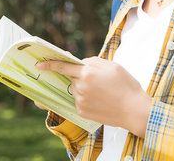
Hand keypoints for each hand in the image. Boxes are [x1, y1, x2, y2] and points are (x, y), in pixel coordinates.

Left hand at [36, 57, 151, 137]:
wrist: (133, 110)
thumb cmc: (126, 85)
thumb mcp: (112, 66)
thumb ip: (93, 61)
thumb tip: (81, 63)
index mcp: (87, 73)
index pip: (64, 67)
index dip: (50, 65)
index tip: (40, 64)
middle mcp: (81, 87)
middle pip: (73, 79)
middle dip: (81, 77)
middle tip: (99, 80)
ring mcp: (80, 101)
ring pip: (76, 90)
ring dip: (84, 88)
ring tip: (103, 92)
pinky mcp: (82, 112)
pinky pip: (79, 101)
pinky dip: (87, 99)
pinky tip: (101, 100)